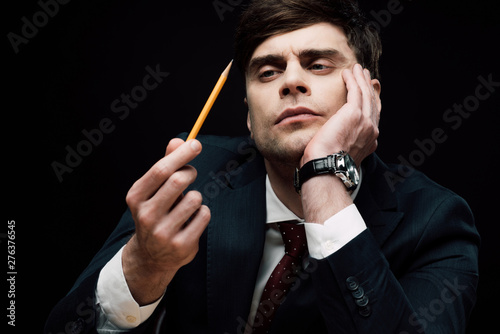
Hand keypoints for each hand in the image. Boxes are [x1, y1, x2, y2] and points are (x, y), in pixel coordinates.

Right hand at [123, 138, 209, 304]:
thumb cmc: (155, 213)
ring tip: (187, 204)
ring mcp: (163, 233)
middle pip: (178, 181)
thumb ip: (166, 165)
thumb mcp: (153, 190)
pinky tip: (192, 220)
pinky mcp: (181, 245)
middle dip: (190, 172)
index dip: (181, 154)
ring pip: (195, 198)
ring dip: (196, 196)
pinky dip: (202, 212)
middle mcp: (146, 215)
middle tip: (191, 173)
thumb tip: (178, 140)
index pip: (161, 170)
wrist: (150, 256)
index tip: (196, 143)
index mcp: (136, 197)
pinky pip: (203, 215)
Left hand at [299, 64, 380, 223]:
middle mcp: (371, 130)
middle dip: (369, 87)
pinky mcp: (354, 113)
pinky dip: (352, 80)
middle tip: (366, 76)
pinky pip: (355, 90)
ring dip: (361, 79)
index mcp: (369, 141)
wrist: (327, 167)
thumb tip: (335, 146)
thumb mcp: (340, 155)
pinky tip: (347, 72)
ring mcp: (365, 121)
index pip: (374, 117)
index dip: (372, 102)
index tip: (369, 93)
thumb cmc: (327, 165)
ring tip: (357, 69)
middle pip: (373, 102)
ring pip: (365, 94)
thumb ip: (343, 147)